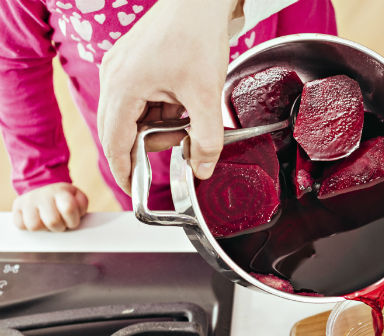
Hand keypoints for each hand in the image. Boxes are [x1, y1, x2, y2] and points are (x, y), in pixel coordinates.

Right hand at [12, 183, 87, 231]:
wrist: (43, 190)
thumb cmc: (63, 198)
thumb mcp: (77, 197)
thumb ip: (81, 203)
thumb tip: (78, 212)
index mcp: (59, 192)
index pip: (68, 209)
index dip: (73, 221)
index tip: (72, 221)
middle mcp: (42, 195)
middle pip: (52, 222)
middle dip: (59, 227)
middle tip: (60, 223)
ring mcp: (27, 201)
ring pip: (34, 226)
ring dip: (43, 228)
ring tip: (47, 222)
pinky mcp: (16, 208)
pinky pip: (20, 225)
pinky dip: (29, 227)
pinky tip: (37, 220)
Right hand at [98, 0, 240, 193]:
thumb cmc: (197, 37)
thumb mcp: (207, 98)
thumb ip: (206, 141)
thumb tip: (202, 170)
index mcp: (123, 86)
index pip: (114, 142)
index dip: (123, 170)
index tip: (133, 189)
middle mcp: (114, 77)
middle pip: (122, 130)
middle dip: (151, 144)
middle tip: (182, 143)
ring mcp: (121, 69)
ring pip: (134, 116)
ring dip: (159, 126)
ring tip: (188, 115)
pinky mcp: (133, 64)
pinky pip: (141, 100)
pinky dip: (160, 110)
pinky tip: (182, 102)